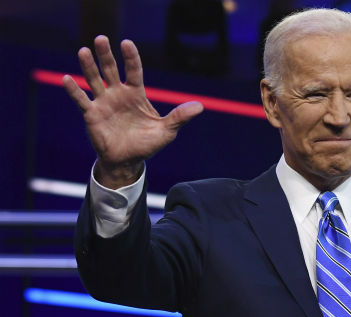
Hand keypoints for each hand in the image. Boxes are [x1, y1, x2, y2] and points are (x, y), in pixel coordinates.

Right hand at [63, 35, 203, 187]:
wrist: (128, 161)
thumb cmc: (147, 144)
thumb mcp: (167, 131)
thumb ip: (180, 117)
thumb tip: (200, 107)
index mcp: (136, 94)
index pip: (133, 71)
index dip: (131, 57)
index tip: (126, 43)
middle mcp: (118, 94)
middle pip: (111, 70)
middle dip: (106, 55)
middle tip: (102, 39)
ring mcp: (104, 103)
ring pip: (94, 80)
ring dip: (88, 66)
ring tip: (83, 51)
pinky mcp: (92, 115)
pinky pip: (82, 100)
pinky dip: (74, 90)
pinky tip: (68, 79)